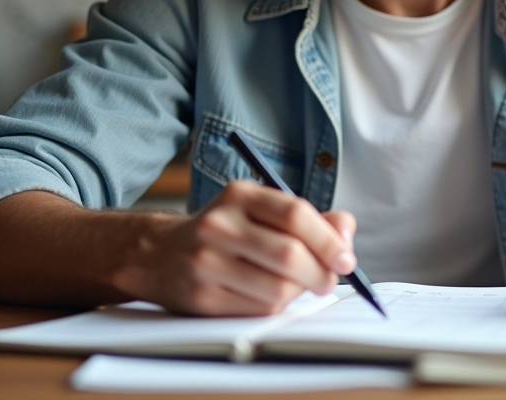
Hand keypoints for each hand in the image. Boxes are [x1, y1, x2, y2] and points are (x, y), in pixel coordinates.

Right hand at [112, 180, 356, 316]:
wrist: (159, 254)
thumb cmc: (226, 232)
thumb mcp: (261, 210)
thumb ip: (308, 218)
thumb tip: (345, 233)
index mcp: (240, 195)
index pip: (295, 214)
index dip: (328, 240)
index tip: (346, 258)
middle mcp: (220, 225)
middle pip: (289, 256)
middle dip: (320, 273)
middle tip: (329, 279)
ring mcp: (207, 263)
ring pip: (278, 289)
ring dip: (298, 293)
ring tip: (295, 286)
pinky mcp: (203, 297)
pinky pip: (258, 310)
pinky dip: (275, 307)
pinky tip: (268, 295)